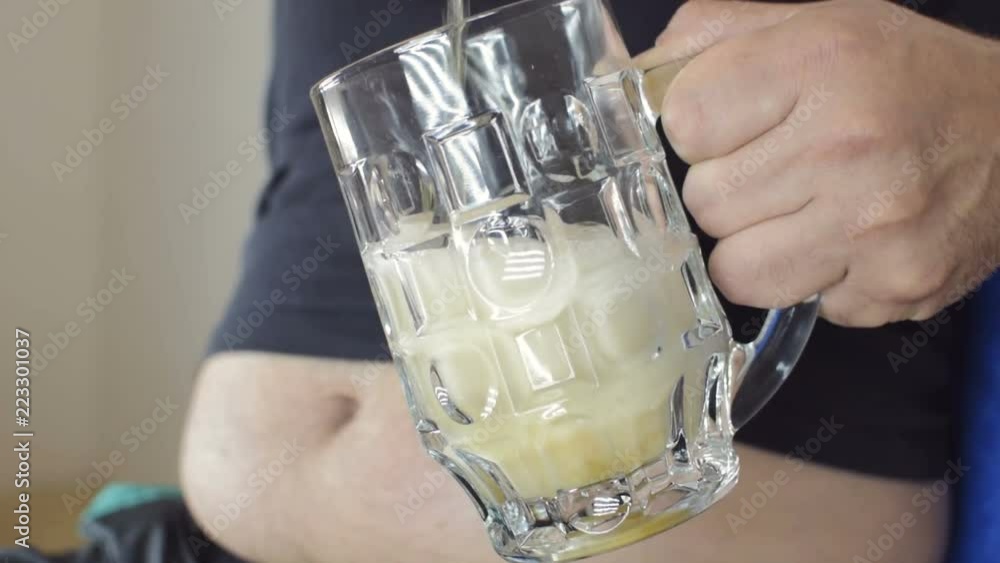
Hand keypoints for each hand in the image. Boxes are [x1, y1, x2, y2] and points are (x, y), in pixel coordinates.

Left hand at [646, 0, 999, 325]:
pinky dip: (815, 280)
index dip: (698, 129)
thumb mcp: (815, 21)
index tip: (728, 126)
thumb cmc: (905, 77)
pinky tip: (848, 240)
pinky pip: (800, 305)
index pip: (685, 122)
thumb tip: (625, 78)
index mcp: (820, 61)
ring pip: (736, 271)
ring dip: (757, 247)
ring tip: (804, 211)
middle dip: (727, 190)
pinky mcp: (896, 286)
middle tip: (776, 169)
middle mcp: (848, 145)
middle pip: (706, 202)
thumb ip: (712, 37)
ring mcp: (874, 226)